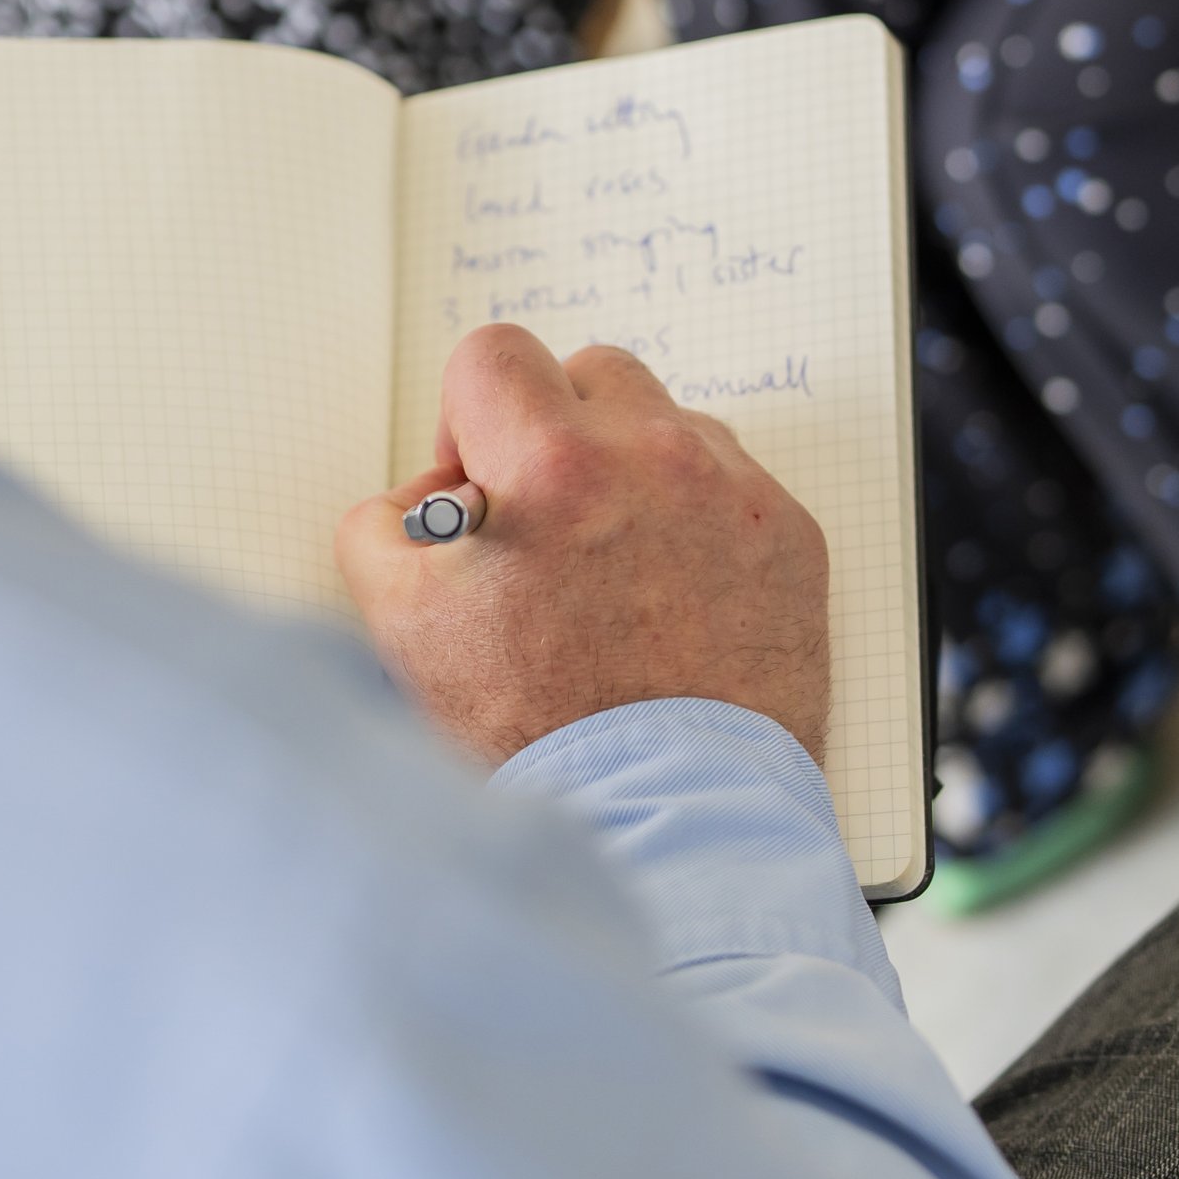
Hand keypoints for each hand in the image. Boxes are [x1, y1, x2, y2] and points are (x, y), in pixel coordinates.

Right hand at [336, 327, 830, 770]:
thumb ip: (385, 526)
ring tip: (613, 571)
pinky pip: (732, 488)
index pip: (493, 356)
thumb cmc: (537, 736)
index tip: (481, 484)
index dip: (467, 419)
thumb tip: (425, 493)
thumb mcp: (401, 627)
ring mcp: (737, 497)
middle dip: (555, 433)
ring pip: (668, 427)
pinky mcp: (793, 543)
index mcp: (555, 464)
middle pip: (590, 375)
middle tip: (543, 526)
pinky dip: (697, 524)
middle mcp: (658, 458)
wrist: (667, 822)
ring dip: (631, 473)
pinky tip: (671, 599)